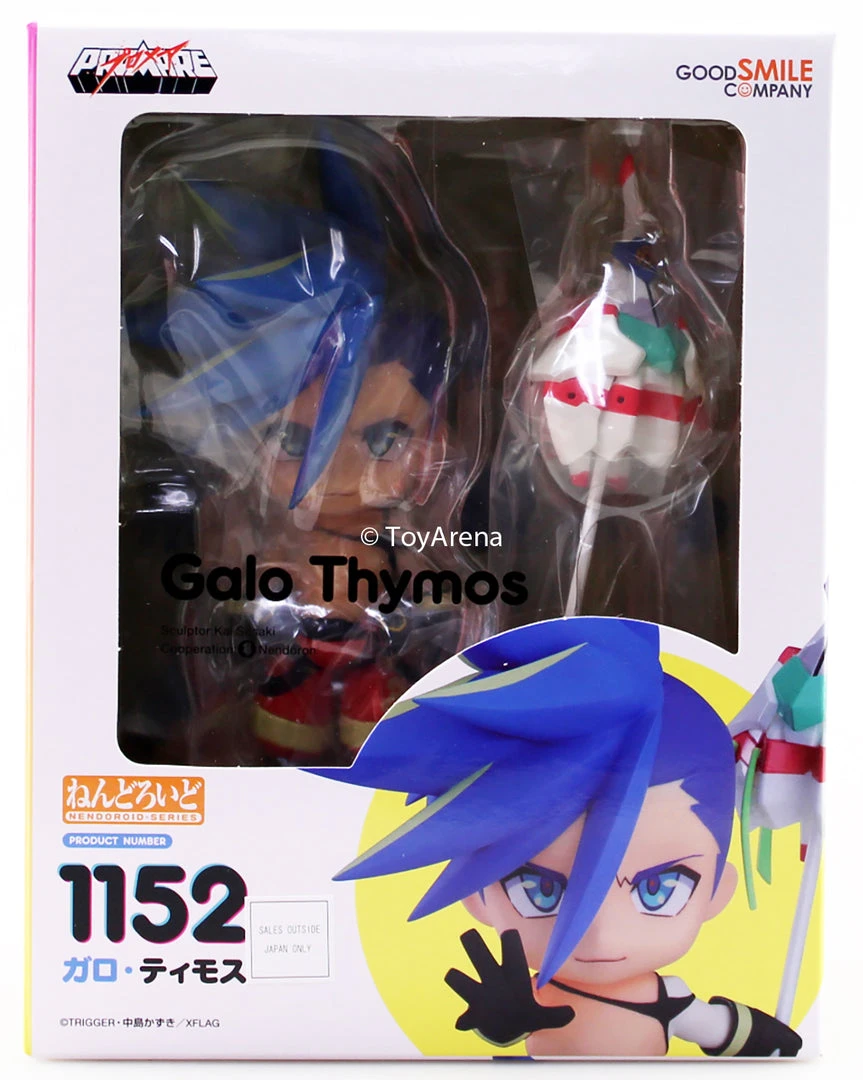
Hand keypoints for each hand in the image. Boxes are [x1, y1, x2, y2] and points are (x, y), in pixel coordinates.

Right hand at [444, 929, 573, 1046]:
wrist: (508, 1029)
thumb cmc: (524, 1011)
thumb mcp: (540, 1015)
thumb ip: (555, 1015)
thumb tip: (571, 1014)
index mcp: (511, 974)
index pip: (510, 948)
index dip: (509, 939)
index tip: (509, 935)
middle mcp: (492, 978)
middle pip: (478, 952)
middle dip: (473, 942)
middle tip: (469, 936)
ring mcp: (479, 994)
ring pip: (460, 979)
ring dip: (458, 979)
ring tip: (459, 979)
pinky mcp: (473, 1014)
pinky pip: (463, 1017)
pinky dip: (464, 1021)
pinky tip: (465, 1023)